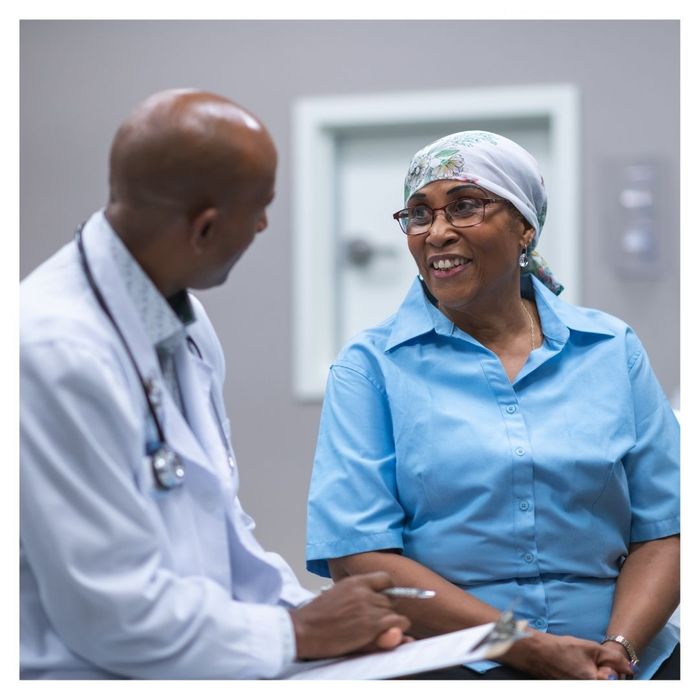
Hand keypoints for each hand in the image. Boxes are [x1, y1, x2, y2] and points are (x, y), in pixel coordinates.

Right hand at [289, 571, 410, 659]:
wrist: (305, 630)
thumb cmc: (317, 616)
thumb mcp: (338, 595)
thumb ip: (358, 595)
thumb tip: (374, 599)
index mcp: (355, 582)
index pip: (385, 579)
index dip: (388, 591)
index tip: (385, 600)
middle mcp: (364, 592)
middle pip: (392, 598)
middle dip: (387, 610)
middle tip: (375, 621)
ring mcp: (369, 608)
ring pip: (395, 612)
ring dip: (391, 622)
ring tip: (377, 630)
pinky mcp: (372, 625)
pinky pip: (398, 623)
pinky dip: (397, 630)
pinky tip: (384, 635)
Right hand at [499, 630, 633, 678]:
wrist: (537, 653)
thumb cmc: (562, 649)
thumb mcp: (590, 648)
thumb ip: (613, 659)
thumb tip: (631, 668)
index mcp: (596, 682)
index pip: (618, 680)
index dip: (619, 672)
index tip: (615, 666)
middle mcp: (588, 689)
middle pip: (608, 682)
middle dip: (608, 674)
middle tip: (600, 664)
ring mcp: (579, 689)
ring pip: (598, 682)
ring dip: (598, 675)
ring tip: (585, 664)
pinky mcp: (572, 688)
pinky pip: (588, 683)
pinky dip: (589, 677)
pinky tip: (579, 667)